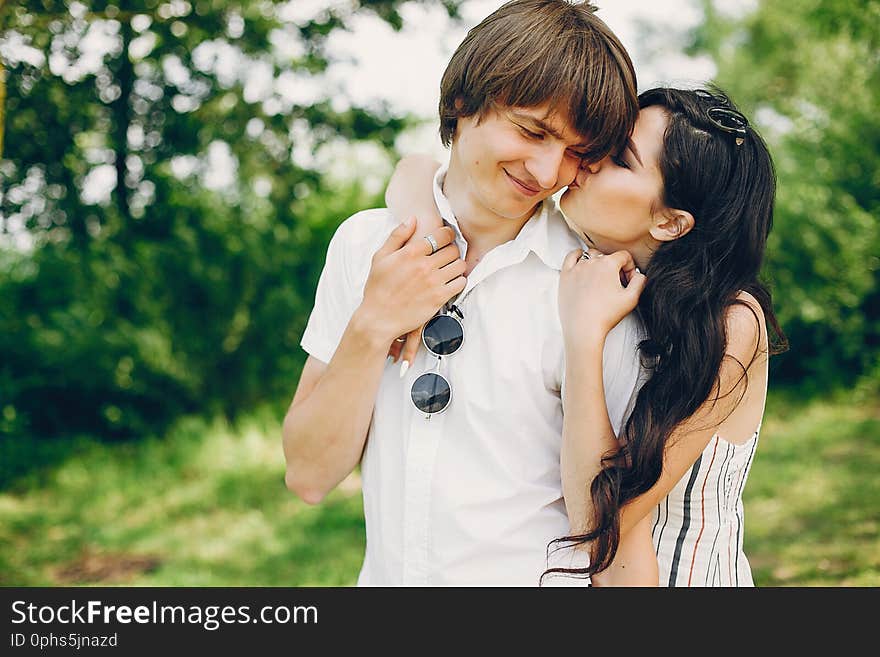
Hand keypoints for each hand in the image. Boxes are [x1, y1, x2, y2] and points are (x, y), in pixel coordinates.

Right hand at [361, 217, 465, 345]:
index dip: (447, 234)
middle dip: (452, 250)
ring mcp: (434, 282)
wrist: (379, 318)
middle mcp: (424, 265)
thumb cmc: (378, 287)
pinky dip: (459, 281)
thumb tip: (413, 218)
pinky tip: (451, 281)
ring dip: (457, 265)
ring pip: (459, 265)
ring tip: (450, 267)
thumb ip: (397, 235)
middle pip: (453, 249)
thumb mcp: (380, 257)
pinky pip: (460, 283)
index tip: (447, 238)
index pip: (442, 235)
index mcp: (411, 252)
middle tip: (448, 254)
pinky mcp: (439, 297)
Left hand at [558, 248, 646, 345]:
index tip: (627, 281)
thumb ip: (640, 280)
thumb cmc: (606, 315)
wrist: (583, 328)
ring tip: (601, 279)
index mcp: (608, 264)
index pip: (624, 256)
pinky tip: (583, 266)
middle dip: (615, 268)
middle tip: (615, 285)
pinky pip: (571, 257)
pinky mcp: (566, 276)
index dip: (630, 268)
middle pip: (608, 257)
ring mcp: (576, 268)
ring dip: (598, 263)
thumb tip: (638, 274)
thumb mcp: (632, 298)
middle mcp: (591, 262)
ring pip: (590, 256)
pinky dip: (578, 257)